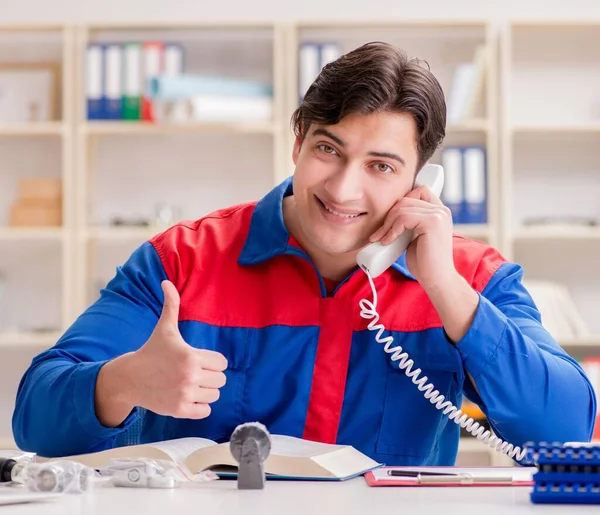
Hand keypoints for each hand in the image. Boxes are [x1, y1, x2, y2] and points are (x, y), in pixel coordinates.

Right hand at [129, 280, 227, 418]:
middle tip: (195, 372)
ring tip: (191, 384)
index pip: (222, 362)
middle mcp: (189, 376)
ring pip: (215, 395)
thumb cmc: (151, 351)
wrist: (129, 378)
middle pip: (221, 380)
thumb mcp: (164, 328)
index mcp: (190, 356)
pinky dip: (200, 406)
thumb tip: (166, 282)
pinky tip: (188, 396)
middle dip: (210, 376)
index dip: (213, 361)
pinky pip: (205, 411)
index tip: (199, 359)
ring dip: (206, 391)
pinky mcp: (179, 410)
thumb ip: (171, 305)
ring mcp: (184, 394)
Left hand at [368, 185, 454, 288]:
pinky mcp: (432, 222)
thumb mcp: (416, 237)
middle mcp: (441, 210)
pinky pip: (403, 218)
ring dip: (387, 225)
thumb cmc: (425, 263)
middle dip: (388, 216)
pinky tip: (387, 241)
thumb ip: (410, 222)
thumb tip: (391, 214)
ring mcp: (438, 215)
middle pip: (406, 199)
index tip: (390, 221)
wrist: (437, 280)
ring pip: (402, 208)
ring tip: (381, 239)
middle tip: (378, 234)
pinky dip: (391, 230)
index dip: (402, 202)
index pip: (418, 191)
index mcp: (439, 212)